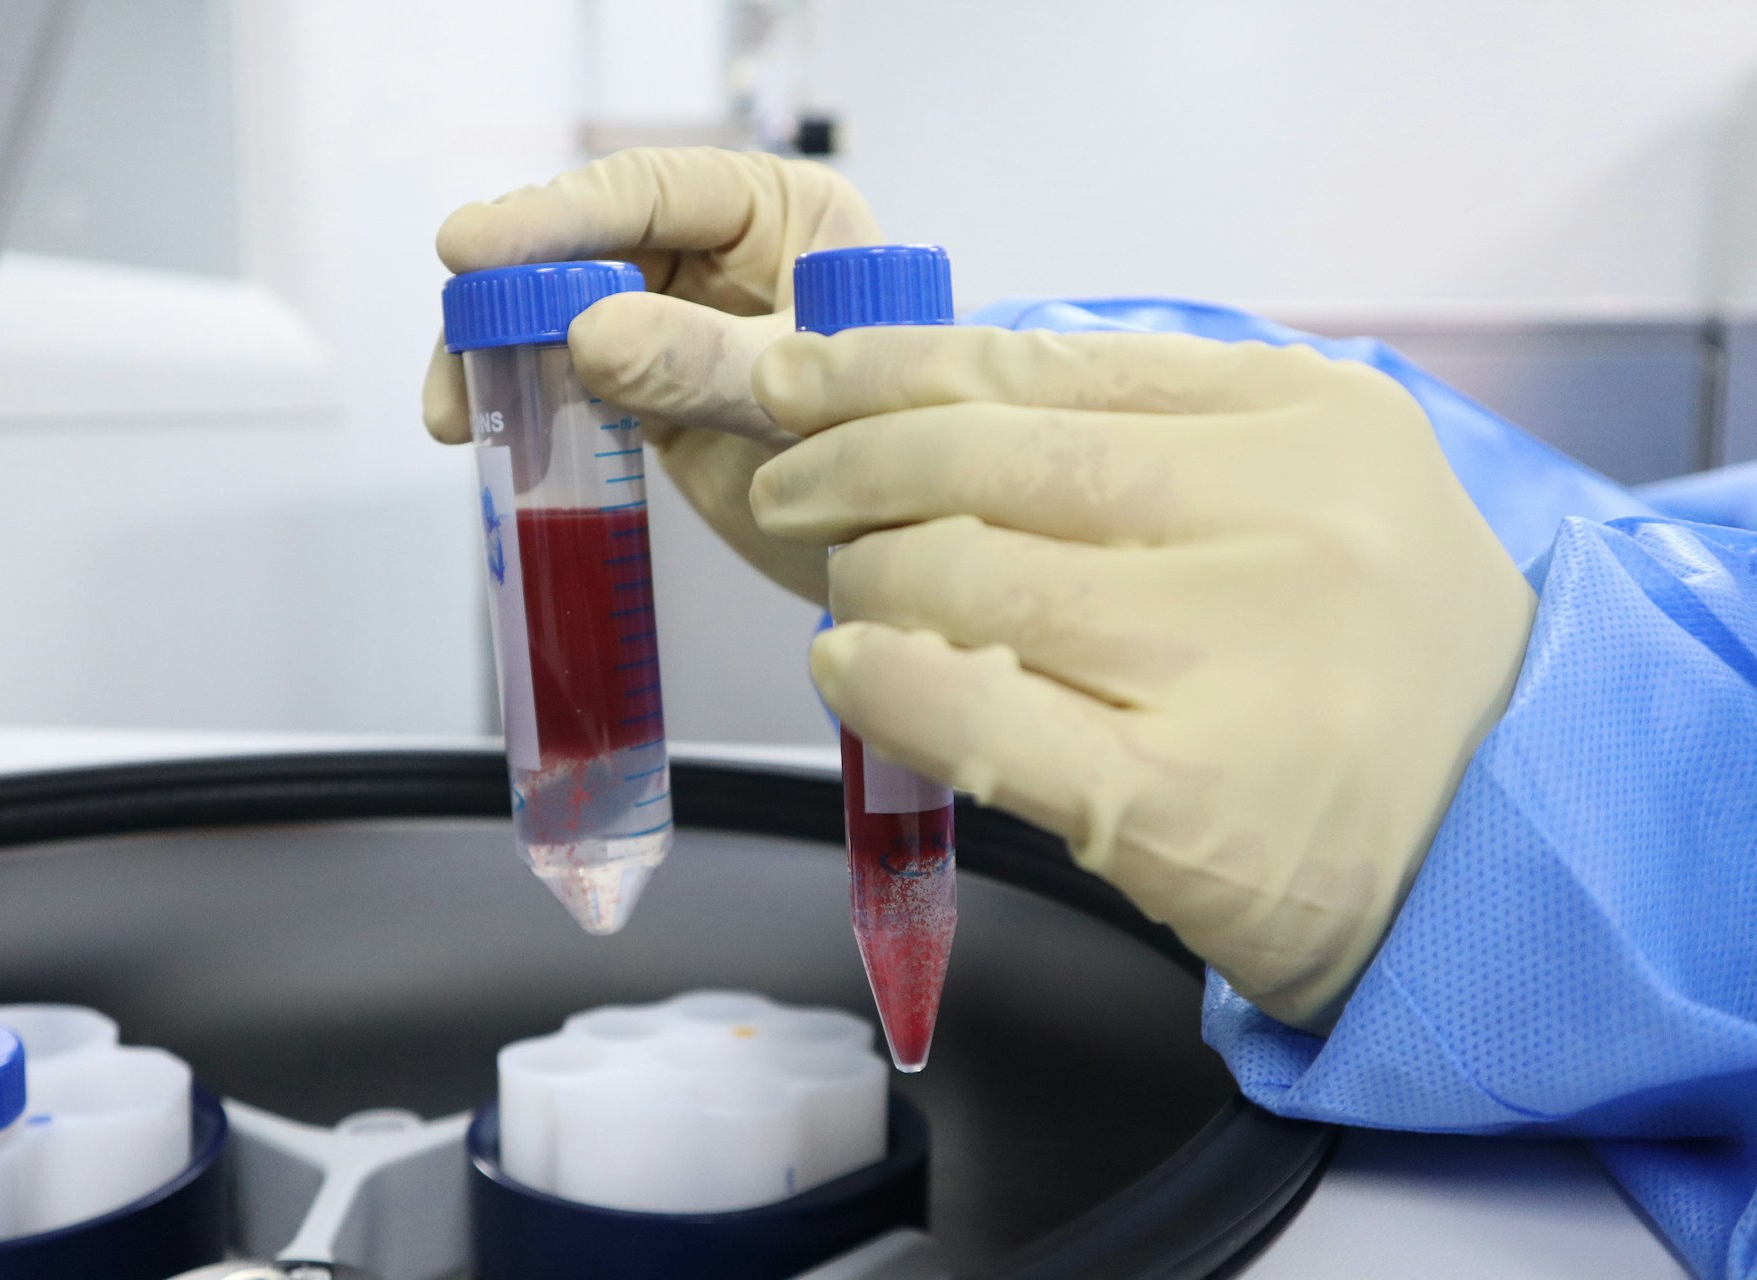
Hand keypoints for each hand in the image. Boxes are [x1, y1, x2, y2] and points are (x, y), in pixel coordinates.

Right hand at [424, 147, 880, 603]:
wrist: (909, 548)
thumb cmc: (894, 451)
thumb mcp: (799, 402)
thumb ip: (700, 365)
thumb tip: (584, 334)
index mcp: (779, 214)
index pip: (648, 192)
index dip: (551, 217)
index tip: (470, 249)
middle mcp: (724, 253)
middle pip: (587, 247)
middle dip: (509, 297)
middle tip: (455, 353)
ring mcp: (684, 318)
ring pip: (563, 311)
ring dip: (501, 356)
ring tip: (456, 415)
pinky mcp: (656, 385)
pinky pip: (572, 374)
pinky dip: (527, 401)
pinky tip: (495, 438)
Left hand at [748, 325, 1536, 1029]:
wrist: (1499, 850)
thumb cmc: (1369, 664)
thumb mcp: (1308, 494)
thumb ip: (1150, 435)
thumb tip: (922, 401)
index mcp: (1309, 417)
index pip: (1044, 362)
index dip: (890, 366)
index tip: (802, 379)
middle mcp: (1284, 519)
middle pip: (985, 459)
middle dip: (849, 468)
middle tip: (795, 493)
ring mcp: (1234, 658)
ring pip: (960, 575)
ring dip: (867, 580)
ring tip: (859, 598)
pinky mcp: (1176, 800)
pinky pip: (968, 711)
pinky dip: (881, 682)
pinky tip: (853, 669)